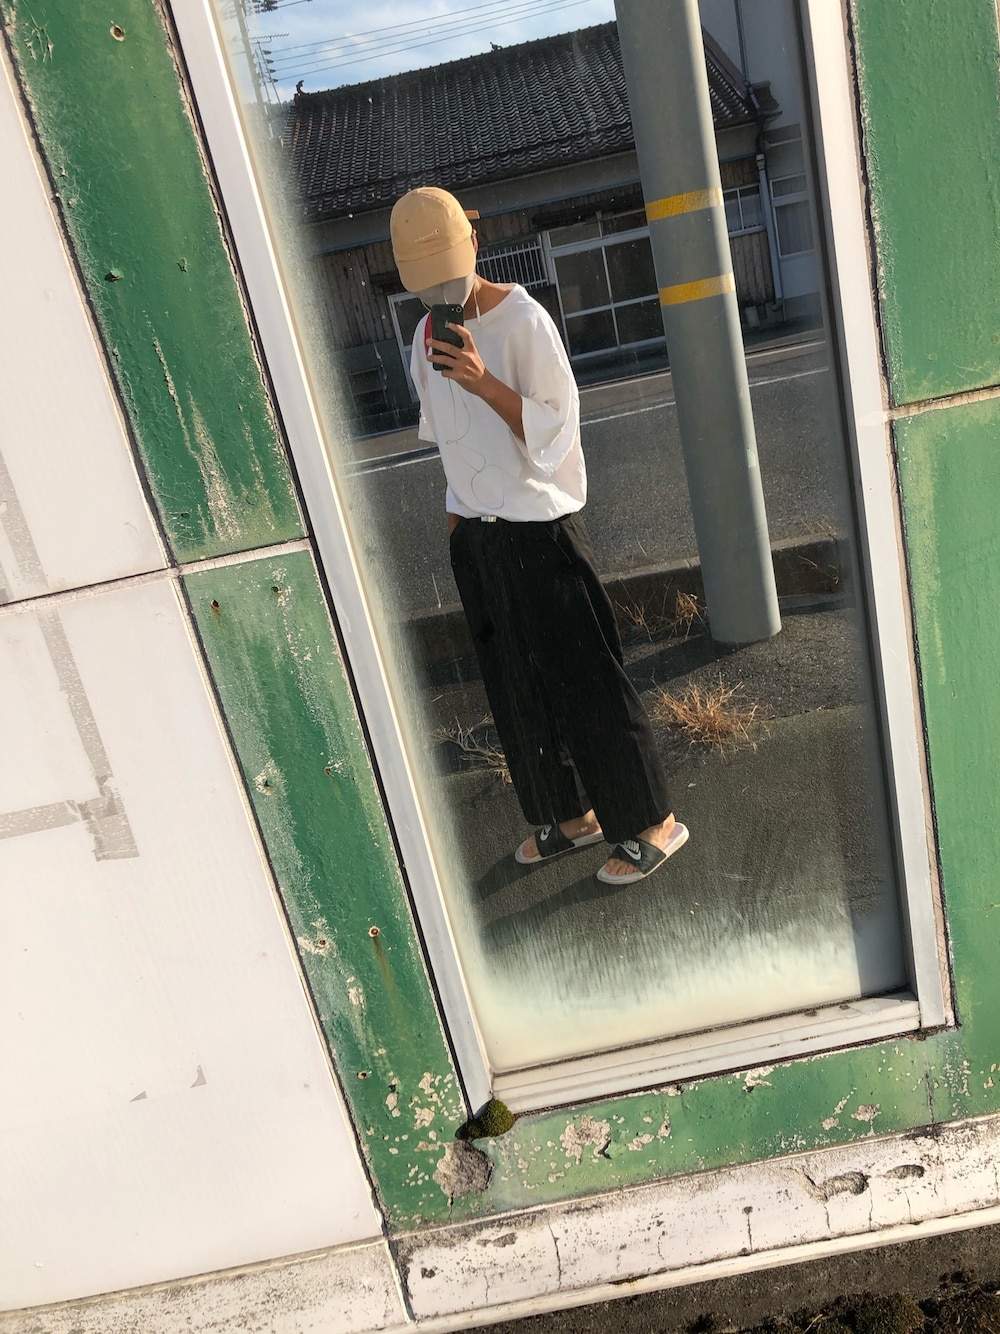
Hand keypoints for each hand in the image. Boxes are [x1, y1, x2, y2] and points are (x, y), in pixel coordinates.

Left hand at [429, 323, 524, 440]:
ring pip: (444, 359)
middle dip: (436, 344)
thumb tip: (448, 348)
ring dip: (434, 358)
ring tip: (428, 357)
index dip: (457, 328)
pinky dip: (443, 372)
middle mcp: (466, 356)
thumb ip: (464, 351)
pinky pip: (446, 372)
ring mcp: (462, 366)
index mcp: (471, 350)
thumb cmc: (478, 370)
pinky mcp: (458, 375)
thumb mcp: (474, 356)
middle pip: (449, 347)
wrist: (485, 383)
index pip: (466, 335)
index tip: (449, 324)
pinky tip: (444, 372)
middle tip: (429, 341)